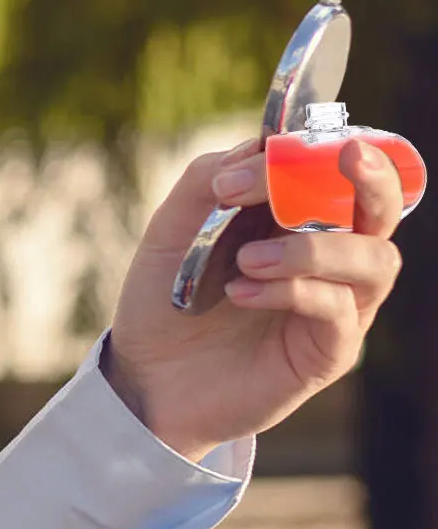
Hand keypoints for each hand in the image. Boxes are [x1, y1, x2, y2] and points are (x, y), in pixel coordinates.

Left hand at [104, 135, 405, 461]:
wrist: (146, 378)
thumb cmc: (164, 304)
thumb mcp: (170, 234)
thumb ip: (206, 184)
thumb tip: (257, 149)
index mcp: (293, 220)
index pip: (335, 170)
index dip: (310, 152)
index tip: (255, 161)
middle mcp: (328, 258)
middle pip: (382, 209)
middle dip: (372, 177)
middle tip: (343, 157)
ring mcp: (335, 306)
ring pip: (374, 260)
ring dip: (313, 248)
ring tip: (248, 261)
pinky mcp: (328, 351)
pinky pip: (337, 310)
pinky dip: (292, 291)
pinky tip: (240, 292)